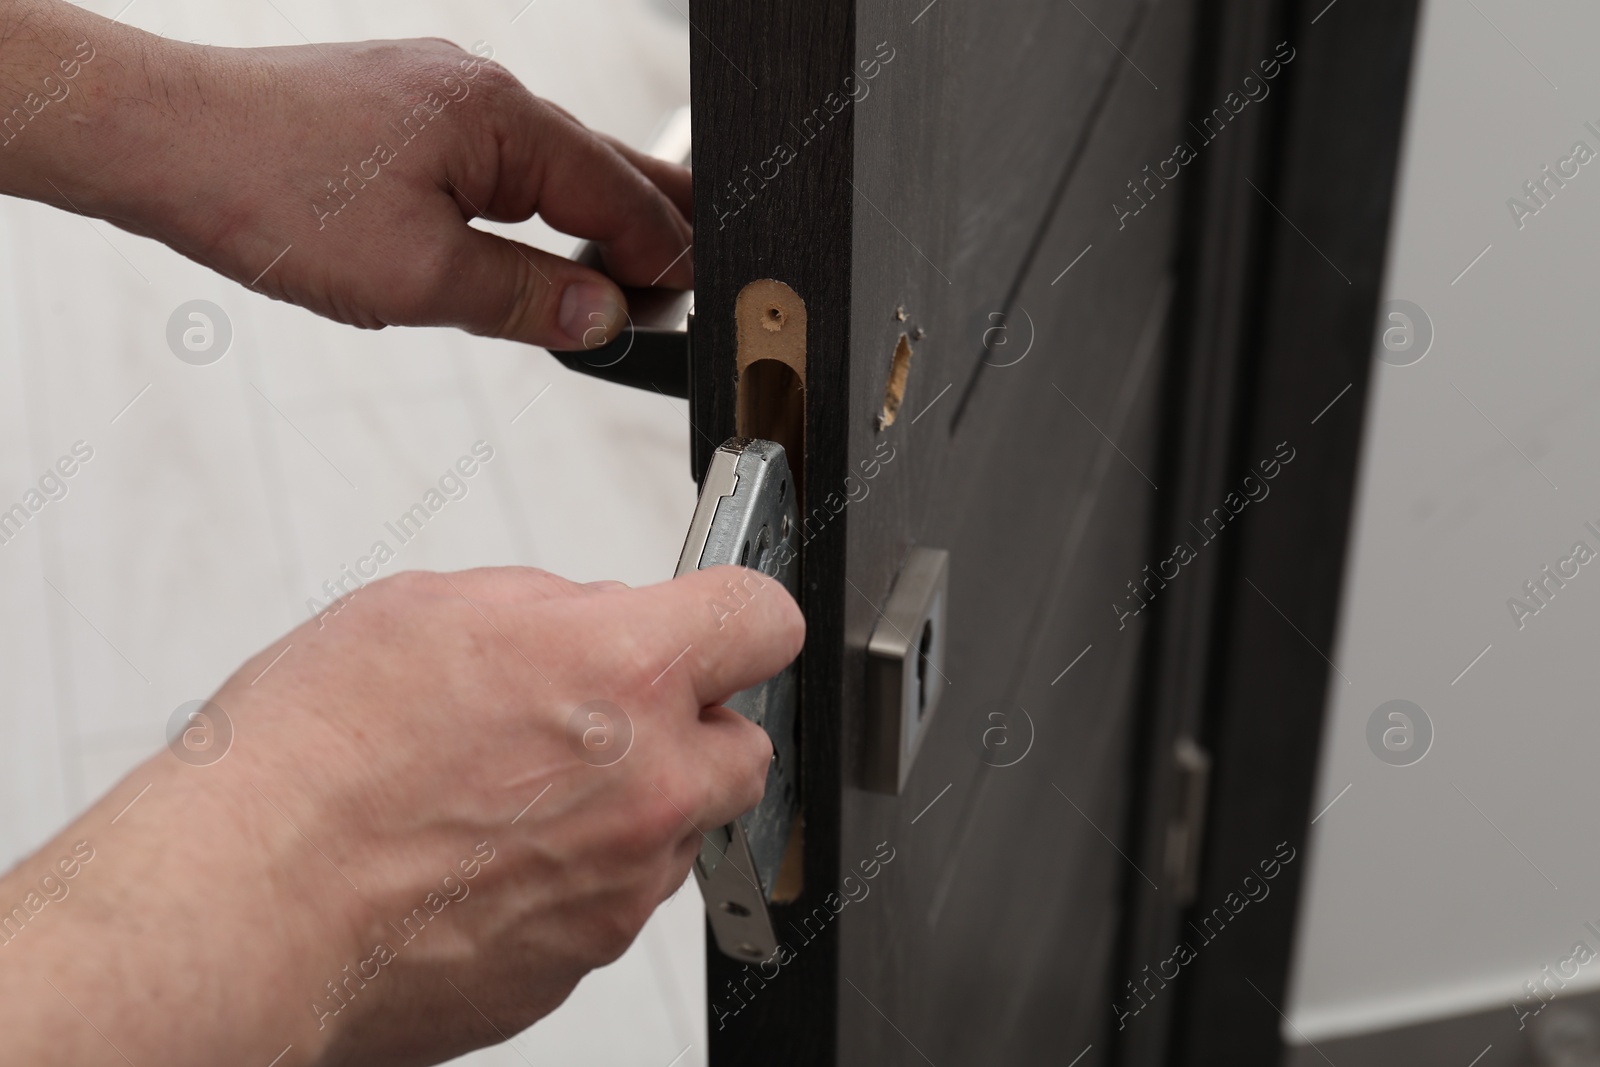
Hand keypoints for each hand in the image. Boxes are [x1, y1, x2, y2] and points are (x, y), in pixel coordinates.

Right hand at [0, 565, 801, 1066]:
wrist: (244, 906)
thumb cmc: (310, 760)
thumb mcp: (431, 609)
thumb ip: (556, 609)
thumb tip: (604, 622)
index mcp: (623, 673)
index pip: (761, 621)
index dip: (738, 614)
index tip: (723, 621)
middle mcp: (648, 786)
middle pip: (743, 746)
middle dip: (691, 728)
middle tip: (604, 721)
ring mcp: (619, 887)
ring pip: (678, 831)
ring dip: (631, 808)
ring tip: (513, 797)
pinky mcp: (580, 960)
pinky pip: (612, 902)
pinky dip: (574, 878)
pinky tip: (485, 860)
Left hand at [7, 11, 691, 349]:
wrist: (160, 139)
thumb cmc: (272, 192)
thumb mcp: (421, 276)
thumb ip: (527, 298)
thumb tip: (600, 316)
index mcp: (503, 121)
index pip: (619, 194)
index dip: (664, 256)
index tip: (691, 301)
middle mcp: (479, 92)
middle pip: (599, 164)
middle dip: (648, 223)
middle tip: (691, 275)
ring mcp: (437, 93)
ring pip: (546, 161)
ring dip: (589, 213)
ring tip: (623, 266)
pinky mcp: (400, 109)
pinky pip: (495, 156)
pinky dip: (532, 199)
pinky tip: (531, 232)